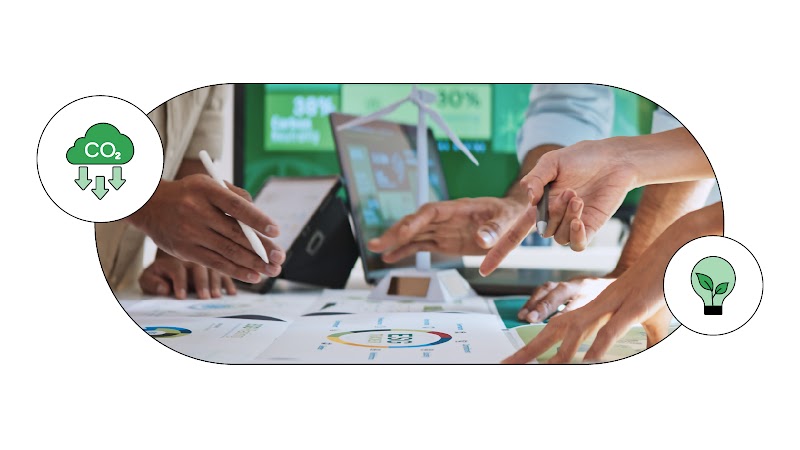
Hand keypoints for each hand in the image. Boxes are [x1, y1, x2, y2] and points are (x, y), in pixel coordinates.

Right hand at [129, 175, 285, 282]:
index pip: (236, 206)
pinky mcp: (185, 251)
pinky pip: (215, 263)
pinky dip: (237, 271)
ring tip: (272, 271)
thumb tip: (261, 218)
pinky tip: (254, 276)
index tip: (276, 231)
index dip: (257, 219)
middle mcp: (197, 211)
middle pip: (235, 233)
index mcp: (206, 190)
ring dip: (253, 264)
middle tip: (280, 258)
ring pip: (227, 251)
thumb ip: (236, 195)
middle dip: (261, 248)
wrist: (150, 206)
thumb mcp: (209, 184)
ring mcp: (190, 232)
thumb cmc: (190, 193)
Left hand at [139, 251, 236, 298]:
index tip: (181, 297)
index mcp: (173, 259)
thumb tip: (163, 289)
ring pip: (215, 265)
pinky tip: (232, 292)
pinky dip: (230, 280)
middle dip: (202, 283)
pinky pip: (226, 267)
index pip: (177, 269)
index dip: (179, 283)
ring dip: (217, 282)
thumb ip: (151, 282)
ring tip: (217, 296)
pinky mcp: (217, 259)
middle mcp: (191, 254)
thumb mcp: (149, 275)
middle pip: (198, 267)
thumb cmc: (161, 271)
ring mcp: (206, 255)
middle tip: (205, 297)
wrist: (171, 245)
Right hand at [368, 197, 526, 261]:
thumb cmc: (511, 214)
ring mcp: (443, 230)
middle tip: (376, 244)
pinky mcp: (444, 242)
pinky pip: (421, 246)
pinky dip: (405, 251)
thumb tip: (481, 239)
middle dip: (396, 232)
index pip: (431, 212)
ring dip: (394, 241)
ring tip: (375, 249)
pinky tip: (390, 258)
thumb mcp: (508, 221)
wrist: (513, 217)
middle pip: (415, 223)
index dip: (415, 221)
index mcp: (458, 208)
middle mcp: (446, 218)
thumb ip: (495, 229)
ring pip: (414, 234)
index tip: (403, 232)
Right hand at [481, 138, 636, 275]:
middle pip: (542, 231)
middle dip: (552, 212)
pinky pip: (576, 245)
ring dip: (566, 217)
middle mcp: (552, 219)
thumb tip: (528, 197)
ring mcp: (571, 226)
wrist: (613, 160)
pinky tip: (579, 218)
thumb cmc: (581, 158)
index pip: (514, 234)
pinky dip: (575, 234)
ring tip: (578, 196)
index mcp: (538, 205)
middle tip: (569, 190)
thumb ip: (537, 178)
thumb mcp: (552, 162)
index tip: (484, 271)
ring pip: (558, 237)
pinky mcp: (589, 229)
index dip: (499, 252)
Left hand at [503, 258, 670, 363]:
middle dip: (530, 349)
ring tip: (544, 370)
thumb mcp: (651, 321)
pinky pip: (612, 328)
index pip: (558, 326)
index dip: (537, 342)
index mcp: (594, 306)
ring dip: (561, 351)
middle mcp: (596, 303)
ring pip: (578, 328)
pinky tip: (589, 361)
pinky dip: (599, 345)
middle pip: (555, 328)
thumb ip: (646, 341)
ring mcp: (613, 304)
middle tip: (507, 366)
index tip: (518, 360)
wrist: (678, 249)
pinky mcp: (635, 306)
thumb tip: (648, 356)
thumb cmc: (662, 285)